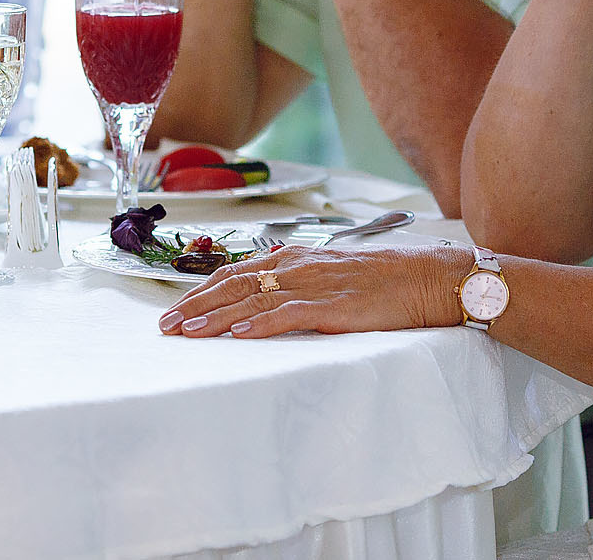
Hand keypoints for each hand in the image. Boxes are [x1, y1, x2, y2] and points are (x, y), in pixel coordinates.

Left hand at [158, 241, 469, 338]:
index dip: (201, 292)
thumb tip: (264, 296)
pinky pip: (289, 315)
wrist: (427, 277)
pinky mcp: (333, 306)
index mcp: (294, 258)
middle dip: (195, 306)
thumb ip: (297, 281)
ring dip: (215, 318)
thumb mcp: (330, 273)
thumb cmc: (382, 279)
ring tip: (187, 333)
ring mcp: (314, 284)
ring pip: (252, 300)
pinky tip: (238, 334)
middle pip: (233, 285)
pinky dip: (259, 325)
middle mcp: (297, 266)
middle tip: (165, 327)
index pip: (235, 272)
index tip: (175, 310)